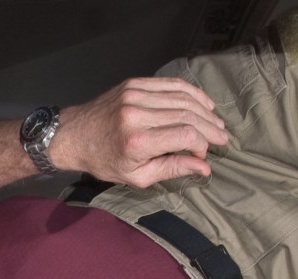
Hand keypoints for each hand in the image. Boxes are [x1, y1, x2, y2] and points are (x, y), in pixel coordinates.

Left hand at [50, 77, 227, 185]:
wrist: (74, 136)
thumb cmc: (104, 161)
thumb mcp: (136, 176)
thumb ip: (172, 169)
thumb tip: (204, 168)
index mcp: (137, 141)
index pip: (185, 135)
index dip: (201, 144)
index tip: (203, 154)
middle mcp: (137, 114)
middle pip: (187, 115)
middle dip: (209, 127)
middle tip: (222, 137)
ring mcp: (135, 95)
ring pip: (182, 98)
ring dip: (204, 110)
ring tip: (216, 122)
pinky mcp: (134, 84)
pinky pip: (170, 84)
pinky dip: (190, 92)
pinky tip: (203, 103)